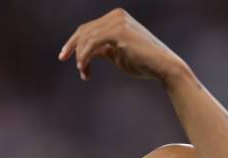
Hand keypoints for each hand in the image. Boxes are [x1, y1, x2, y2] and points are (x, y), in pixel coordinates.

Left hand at [58, 8, 186, 82]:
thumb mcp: (116, 54)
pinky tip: (83, 68)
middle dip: (72, 47)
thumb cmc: (142, 63)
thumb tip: (87, 54)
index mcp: (116, 18)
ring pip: (86, 38)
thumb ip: (102, 50)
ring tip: (83, 72)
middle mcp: (116, 16)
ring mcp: (117, 22)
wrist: (163, 67)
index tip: (64, 56)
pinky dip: (85, 56)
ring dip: (80, 57)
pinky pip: (93, 43)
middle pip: (84, 30)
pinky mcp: (118, 32)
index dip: (74, 42)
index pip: (88, 28)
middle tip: (63, 60)